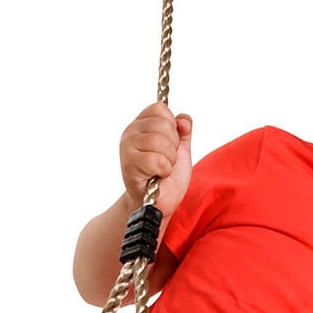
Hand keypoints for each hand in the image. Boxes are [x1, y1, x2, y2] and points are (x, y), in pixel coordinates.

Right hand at [119, 103, 192, 217]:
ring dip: (169, 160)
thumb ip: (183, 132)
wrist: (159, 203)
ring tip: (162, 169)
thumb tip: (184, 118)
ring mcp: (127, 148)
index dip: (172, 127)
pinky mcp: (129, 164)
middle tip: (166, 160)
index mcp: (141, 125)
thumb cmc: (167, 178)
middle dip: (173, 146)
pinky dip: (164, 170)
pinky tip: (158, 175)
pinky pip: (158, 160)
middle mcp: (130, 133)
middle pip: (164, 125)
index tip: (170, 144)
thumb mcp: (180, 151)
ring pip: (162, 142)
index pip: (160, 109)